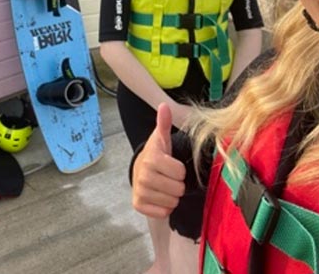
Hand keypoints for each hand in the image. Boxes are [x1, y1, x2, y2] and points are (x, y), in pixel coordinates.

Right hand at [132, 103, 185, 217]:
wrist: (139, 170)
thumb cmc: (156, 154)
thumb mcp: (162, 138)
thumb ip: (164, 123)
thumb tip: (164, 105)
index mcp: (151, 158)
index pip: (180, 173)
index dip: (180, 170)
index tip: (172, 165)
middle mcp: (143, 176)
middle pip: (178, 189)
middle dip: (177, 184)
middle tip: (169, 177)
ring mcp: (140, 191)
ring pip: (171, 202)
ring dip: (172, 196)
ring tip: (164, 186)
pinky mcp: (138, 205)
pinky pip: (163, 213)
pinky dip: (164, 207)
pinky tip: (159, 196)